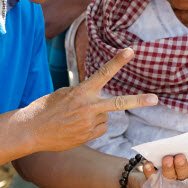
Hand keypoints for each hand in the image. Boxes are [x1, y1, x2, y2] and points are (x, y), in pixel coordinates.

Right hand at [15, 48, 157, 152]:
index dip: (118, 61)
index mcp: (81, 91)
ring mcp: (89, 123)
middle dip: (139, 101)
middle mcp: (88, 107)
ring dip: (95, 116)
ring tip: (75, 118)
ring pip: (105, 117)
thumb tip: (99, 101)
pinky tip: (76, 127)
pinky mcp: (88, 136)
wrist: (31, 130)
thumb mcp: (64, 93)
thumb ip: (85, 93)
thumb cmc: (47, 107)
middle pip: (119, 103)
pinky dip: (92, 127)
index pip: (103, 73)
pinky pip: (100, 128)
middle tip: (156, 99)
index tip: (131, 51)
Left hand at [129, 147, 187, 187]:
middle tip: (179, 157)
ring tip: (167, 159)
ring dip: (168, 168)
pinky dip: (150, 171)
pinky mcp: (154, 186)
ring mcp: (168, 185)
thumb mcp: (178, 154)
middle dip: (182, 166)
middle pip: (184, 175)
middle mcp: (182, 180)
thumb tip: (184, 139)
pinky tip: (148, 164)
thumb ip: (183, 149)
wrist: (148, 175)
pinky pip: (152, 179)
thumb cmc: (170, 160)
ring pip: (169, 177)